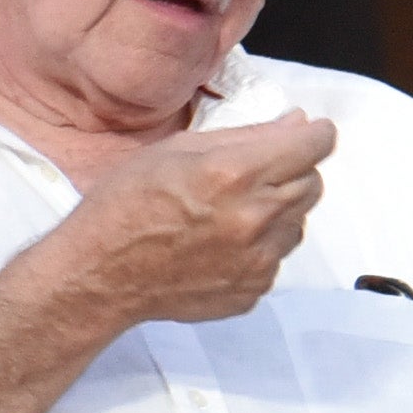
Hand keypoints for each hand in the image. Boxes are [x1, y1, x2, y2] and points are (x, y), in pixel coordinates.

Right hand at [32, 112, 334, 332]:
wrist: (96, 277)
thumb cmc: (124, 204)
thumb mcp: (176, 150)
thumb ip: (247, 135)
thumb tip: (299, 122)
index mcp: (236, 173)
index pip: (316, 145)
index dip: (313, 135)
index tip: (305, 134)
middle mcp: (255, 217)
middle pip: (313, 183)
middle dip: (293, 171)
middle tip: (253, 175)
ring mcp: (257, 260)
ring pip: (297, 222)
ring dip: (277, 212)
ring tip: (229, 213)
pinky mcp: (252, 290)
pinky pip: (277, 258)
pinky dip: (260, 248)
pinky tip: (219, 245)